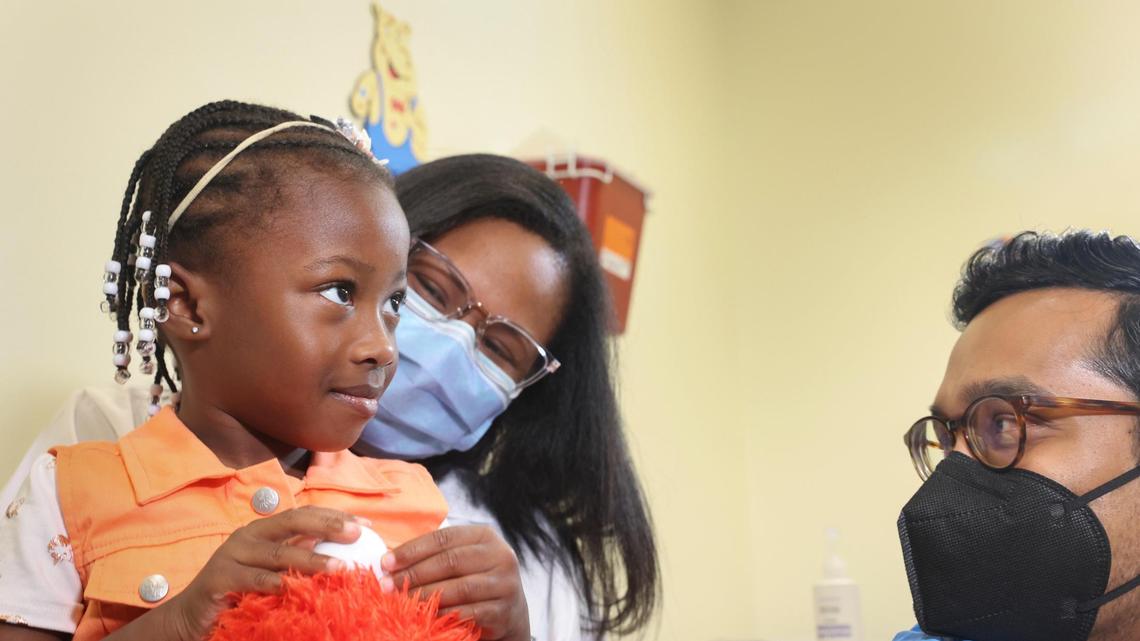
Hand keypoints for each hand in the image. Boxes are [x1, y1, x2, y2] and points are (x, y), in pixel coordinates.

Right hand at [163, 506, 364, 640]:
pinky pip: (252, 580)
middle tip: (356, 534)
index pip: (304, 515)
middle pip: (293, 522)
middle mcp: (249, 536)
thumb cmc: (239, 593)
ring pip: (278, 553)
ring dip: (311, 560)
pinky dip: (274, 583)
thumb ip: (298, 559)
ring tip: (339, 568)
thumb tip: (342, 554)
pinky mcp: (219, 577)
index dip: (335, 517)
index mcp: (264, 530)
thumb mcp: (272, 573)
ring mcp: (232, 554)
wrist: (192, 617)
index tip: (365, 526)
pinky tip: (293, 588)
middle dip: (327, 525)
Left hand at [381, 526, 529, 640]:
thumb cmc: (474, 577)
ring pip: (458, 588)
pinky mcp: (504, 611)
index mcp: (485, 535)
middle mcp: (500, 556)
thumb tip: (389, 561)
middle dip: (414, 574)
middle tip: (386, 585)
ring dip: (424, 596)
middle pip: (450, 562)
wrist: (509, 610)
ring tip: (400, 601)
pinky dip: (443, 615)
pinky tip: (423, 616)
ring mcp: (505, 584)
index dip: (412, 550)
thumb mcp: (462, 558)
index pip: (443, 538)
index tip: (386, 562)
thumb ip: (433, 554)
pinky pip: (467, 613)